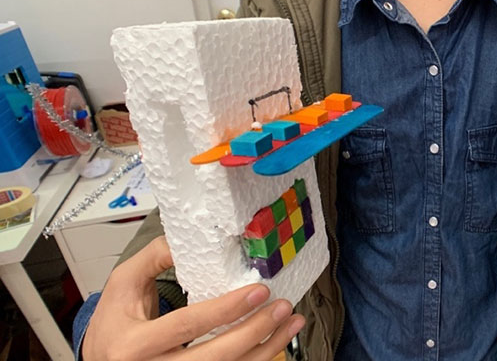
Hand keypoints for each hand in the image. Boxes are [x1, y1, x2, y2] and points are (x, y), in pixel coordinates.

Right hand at [81, 236, 304, 360]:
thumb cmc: (113, 324)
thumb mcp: (122, 284)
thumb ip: (154, 257)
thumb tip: (190, 239)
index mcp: (133, 344)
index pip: (187, 326)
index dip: (225, 310)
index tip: (257, 292)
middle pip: (214, 358)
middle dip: (254, 332)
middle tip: (281, 308)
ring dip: (266, 348)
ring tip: (290, 323)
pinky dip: (256, 358)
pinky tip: (275, 341)